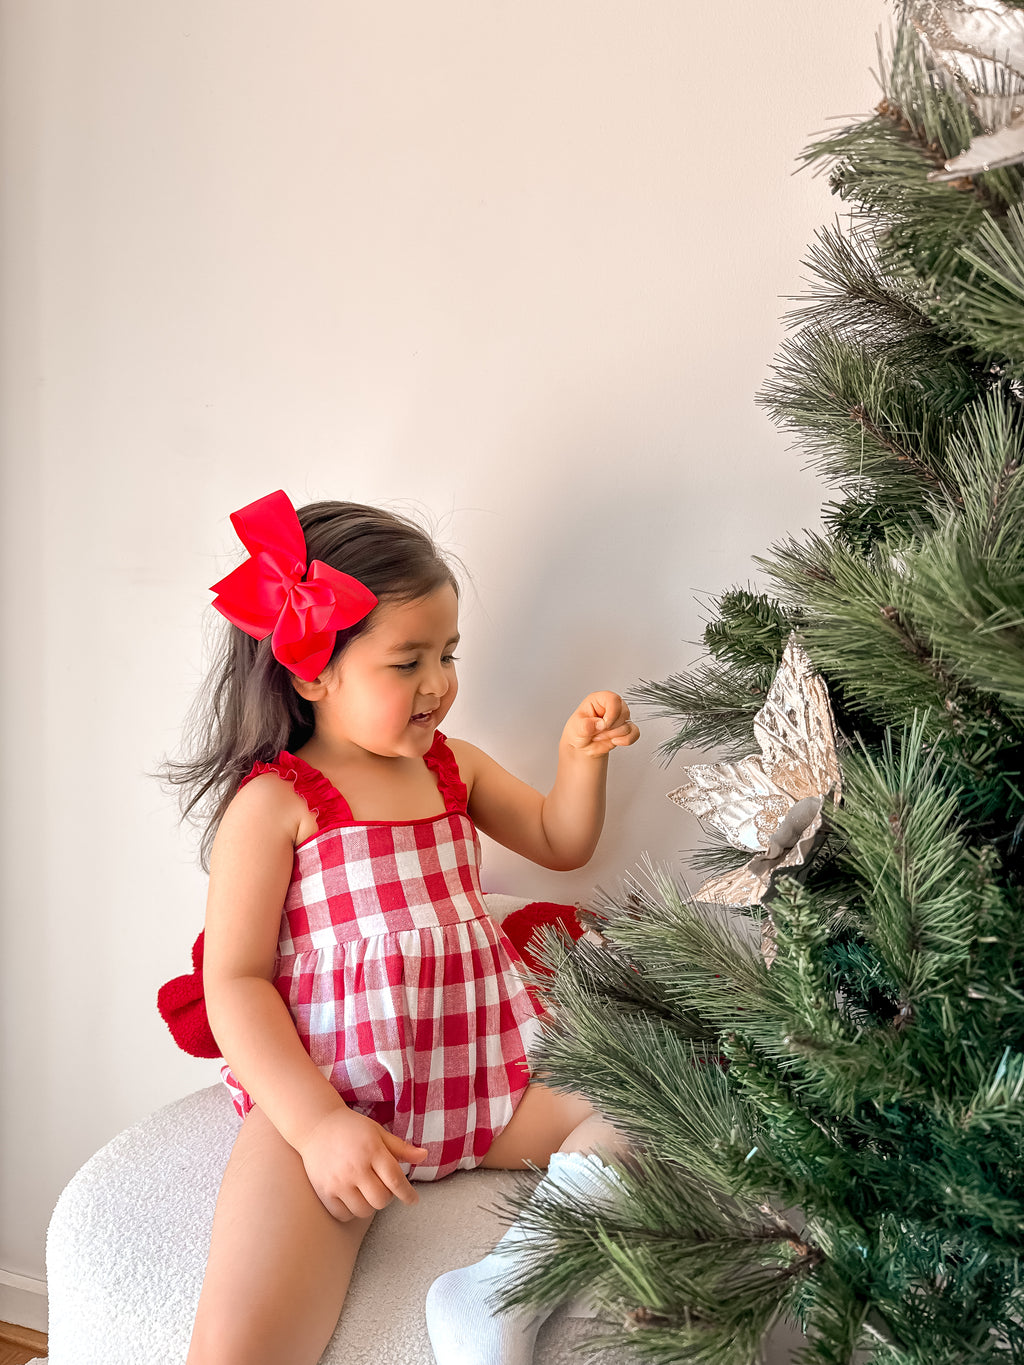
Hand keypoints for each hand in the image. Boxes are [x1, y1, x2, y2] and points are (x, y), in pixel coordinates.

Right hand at [298, 1106, 428, 1221]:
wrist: (316, 1125)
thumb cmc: (352, 1129)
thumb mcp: (378, 1132)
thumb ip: (401, 1148)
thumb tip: (424, 1155)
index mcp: (372, 1150)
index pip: (396, 1180)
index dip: (408, 1194)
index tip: (413, 1200)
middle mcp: (355, 1167)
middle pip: (381, 1200)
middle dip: (387, 1197)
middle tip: (383, 1188)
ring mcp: (338, 1181)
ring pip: (363, 1210)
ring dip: (370, 1205)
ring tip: (366, 1191)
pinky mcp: (324, 1191)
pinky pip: (343, 1214)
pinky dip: (351, 1211)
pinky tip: (352, 1197)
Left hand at [562, 691, 639, 756]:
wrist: (583, 746)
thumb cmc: (578, 731)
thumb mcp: (576, 728)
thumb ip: (585, 726)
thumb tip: (599, 724)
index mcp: (599, 700)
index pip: (613, 699)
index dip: (612, 713)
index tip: (603, 725)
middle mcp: (612, 706)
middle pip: (623, 713)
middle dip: (610, 728)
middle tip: (597, 733)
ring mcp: (620, 717)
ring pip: (628, 725)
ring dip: (614, 735)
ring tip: (601, 737)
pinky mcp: (626, 728)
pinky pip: (635, 733)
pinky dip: (626, 740)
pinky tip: (615, 741)